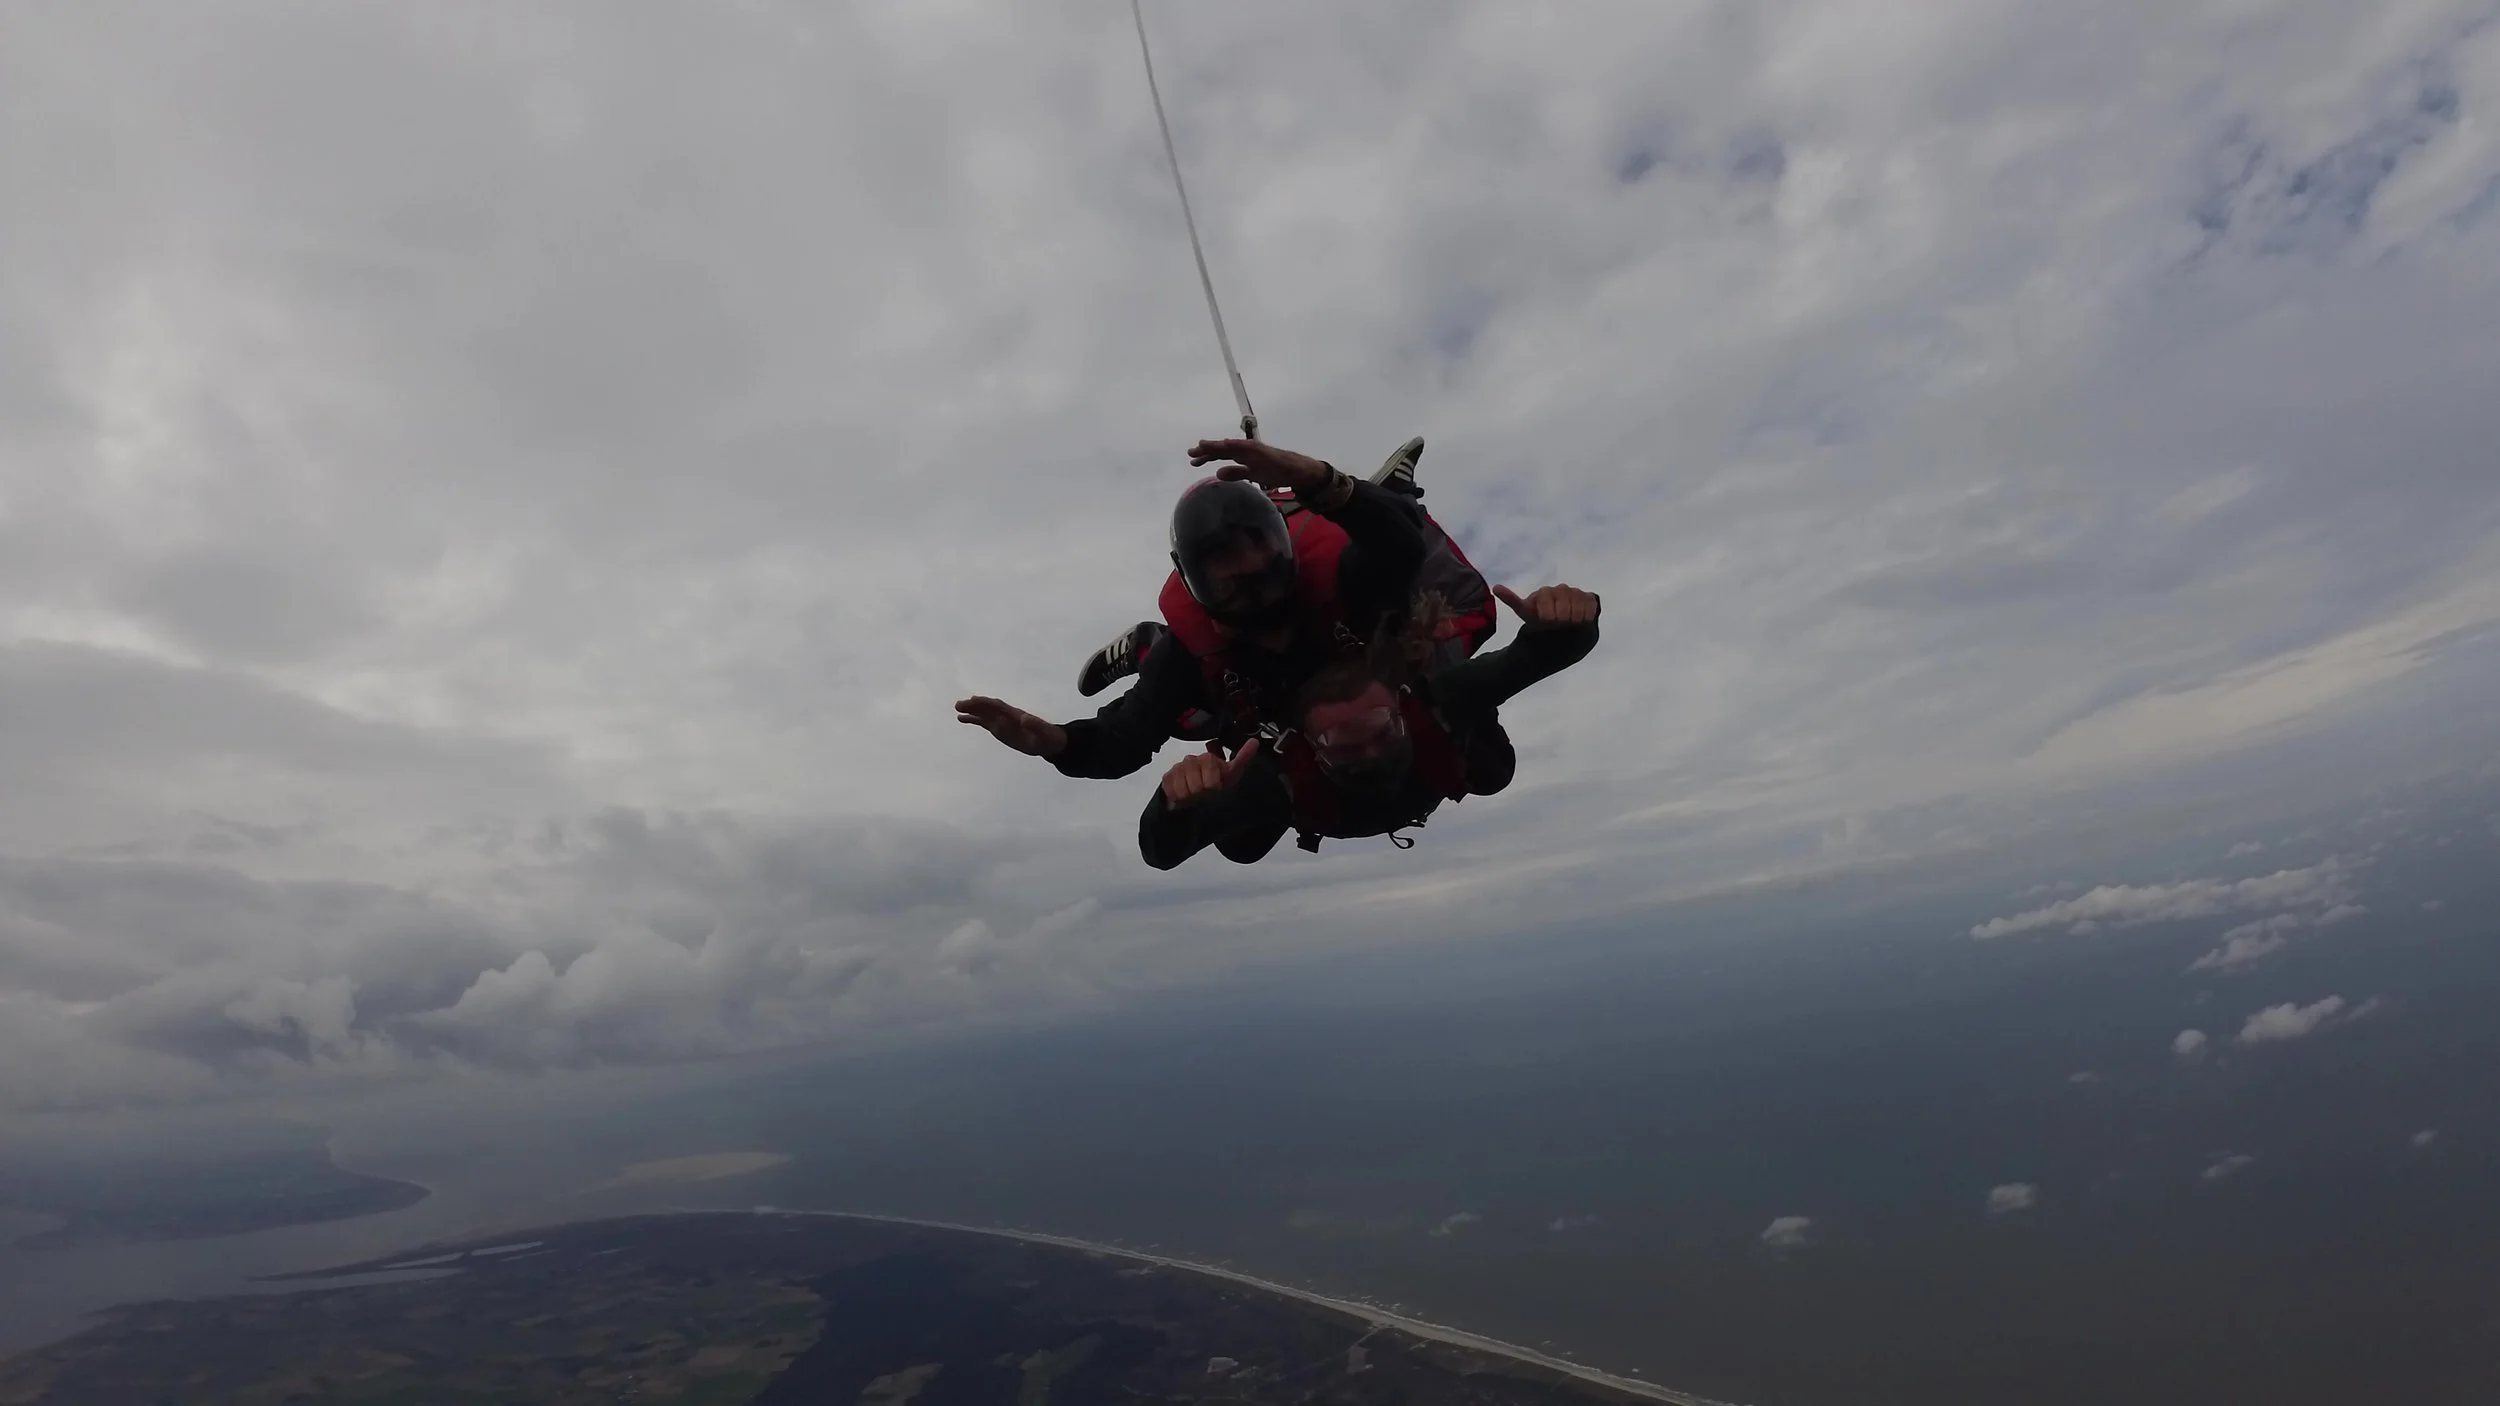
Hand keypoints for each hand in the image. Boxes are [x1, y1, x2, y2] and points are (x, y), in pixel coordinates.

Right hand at [954, 696, 1068, 757]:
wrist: (1049, 742)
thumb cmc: (1047, 737)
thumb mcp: (1044, 733)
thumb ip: (1035, 726)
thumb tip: (1025, 719)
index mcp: (1016, 715)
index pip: (998, 706)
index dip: (986, 703)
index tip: (973, 700)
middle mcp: (1007, 716)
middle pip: (988, 708)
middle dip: (975, 705)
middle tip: (959, 705)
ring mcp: (1002, 722)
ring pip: (984, 713)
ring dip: (971, 710)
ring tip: (957, 710)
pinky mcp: (1000, 729)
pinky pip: (984, 722)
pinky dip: (973, 719)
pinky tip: (962, 719)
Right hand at [1159, 737, 1261, 807]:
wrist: (1195, 805)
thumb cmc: (1215, 790)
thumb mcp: (1232, 776)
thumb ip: (1242, 758)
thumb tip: (1254, 742)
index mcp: (1209, 759)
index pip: (1209, 762)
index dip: (1212, 780)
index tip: (1215, 787)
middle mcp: (1192, 760)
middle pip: (1197, 780)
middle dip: (1202, 791)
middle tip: (1204, 795)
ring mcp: (1178, 768)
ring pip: (1184, 787)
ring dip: (1191, 797)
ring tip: (1194, 797)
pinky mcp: (1167, 777)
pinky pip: (1172, 790)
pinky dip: (1179, 799)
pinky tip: (1183, 798)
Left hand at [1188, 439, 1330, 493]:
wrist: (1295, 470)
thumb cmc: (1274, 472)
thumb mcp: (1251, 475)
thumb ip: (1235, 473)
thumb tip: (1218, 474)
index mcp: (1241, 455)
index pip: (1220, 455)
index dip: (1206, 457)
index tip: (1193, 462)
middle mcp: (1244, 449)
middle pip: (1221, 449)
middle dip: (1206, 451)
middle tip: (1190, 455)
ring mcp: (1252, 449)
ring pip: (1231, 446)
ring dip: (1216, 446)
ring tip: (1202, 446)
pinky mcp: (1261, 451)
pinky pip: (1246, 448)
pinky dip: (1234, 445)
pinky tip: (1224, 444)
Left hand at [1494, 583, 1599, 625]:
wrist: (1561, 628)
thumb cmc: (1541, 620)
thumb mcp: (1526, 613)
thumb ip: (1512, 600)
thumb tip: (1495, 587)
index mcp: (1545, 593)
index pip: (1547, 601)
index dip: (1547, 614)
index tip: (1546, 621)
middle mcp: (1561, 589)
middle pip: (1564, 606)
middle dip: (1561, 618)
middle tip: (1558, 623)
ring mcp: (1576, 593)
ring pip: (1577, 606)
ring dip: (1573, 618)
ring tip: (1568, 623)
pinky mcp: (1589, 598)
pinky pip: (1590, 606)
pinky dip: (1585, 616)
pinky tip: (1580, 619)